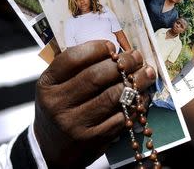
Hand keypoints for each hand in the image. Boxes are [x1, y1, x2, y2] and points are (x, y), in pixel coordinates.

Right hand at [34, 41, 155, 167]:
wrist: (50, 147)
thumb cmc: (57, 108)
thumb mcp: (55, 86)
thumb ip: (75, 67)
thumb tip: (113, 51)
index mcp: (47, 84)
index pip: (72, 59)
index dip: (96, 48)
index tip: (112, 46)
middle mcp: (58, 104)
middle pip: (96, 76)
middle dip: (122, 63)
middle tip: (136, 56)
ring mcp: (76, 124)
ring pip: (112, 96)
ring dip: (135, 82)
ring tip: (146, 72)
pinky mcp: (94, 140)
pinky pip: (121, 117)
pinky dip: (136, 103)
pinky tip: (142, 95)